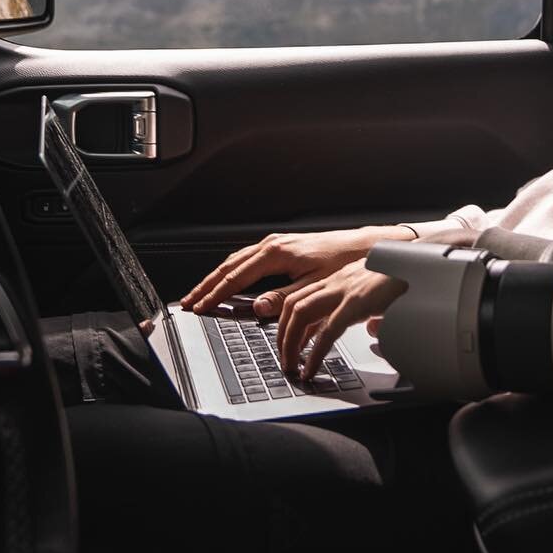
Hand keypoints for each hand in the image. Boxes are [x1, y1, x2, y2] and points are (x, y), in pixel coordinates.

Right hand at [180, 225, 413, 314]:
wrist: (364, 246)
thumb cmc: (344, 263)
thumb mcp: (315, 286)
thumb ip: (284, 299)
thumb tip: (256, 308)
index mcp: (276, 253)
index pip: (235, 276)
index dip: (214, 294)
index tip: (199, 307)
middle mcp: (272, 245)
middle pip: (229, 266)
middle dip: (207, 285)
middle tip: (189, 302)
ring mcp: (276, 244)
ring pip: (236, 261)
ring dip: (217, 278)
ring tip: (202, 294)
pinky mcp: (282, 247)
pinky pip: (248, 259)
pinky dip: (232, 272)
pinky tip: (229, 282)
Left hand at [275, 261, 406, 380]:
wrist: (427, 260)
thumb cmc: (409, 275)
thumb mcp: (385, 295)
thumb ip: (373, 311)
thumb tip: (371, 329)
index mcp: (342, 278)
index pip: (303, 297)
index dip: (289, 322)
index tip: (288, 343)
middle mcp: (338, 280)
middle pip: (294, 304)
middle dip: (282, 334)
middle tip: (284, 359)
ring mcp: (346, 289)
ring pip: (301, 313)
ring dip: (290, 343)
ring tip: (292, 366)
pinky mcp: (358, 302)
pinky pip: (327, 330)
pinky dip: (315, 353)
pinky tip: (312, 368)